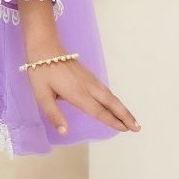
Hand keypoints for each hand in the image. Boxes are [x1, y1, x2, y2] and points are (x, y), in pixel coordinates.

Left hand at [24, 53, 140, 134]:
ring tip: (132, 120)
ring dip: (122, 108)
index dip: (112, 121)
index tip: (124, 130)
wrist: (44, 47)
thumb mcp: (42, 95)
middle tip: (137, 128)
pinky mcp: (89, 75)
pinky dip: (115, 100)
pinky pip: (106, 90)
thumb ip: (54, 115)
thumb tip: (65, 132)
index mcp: (77, 93)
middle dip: (125, 116)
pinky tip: (116, 105)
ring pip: (110, 96)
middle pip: (111, 103)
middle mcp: (88, 87)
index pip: (98, 111)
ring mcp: (90, 80)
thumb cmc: (41, 72)